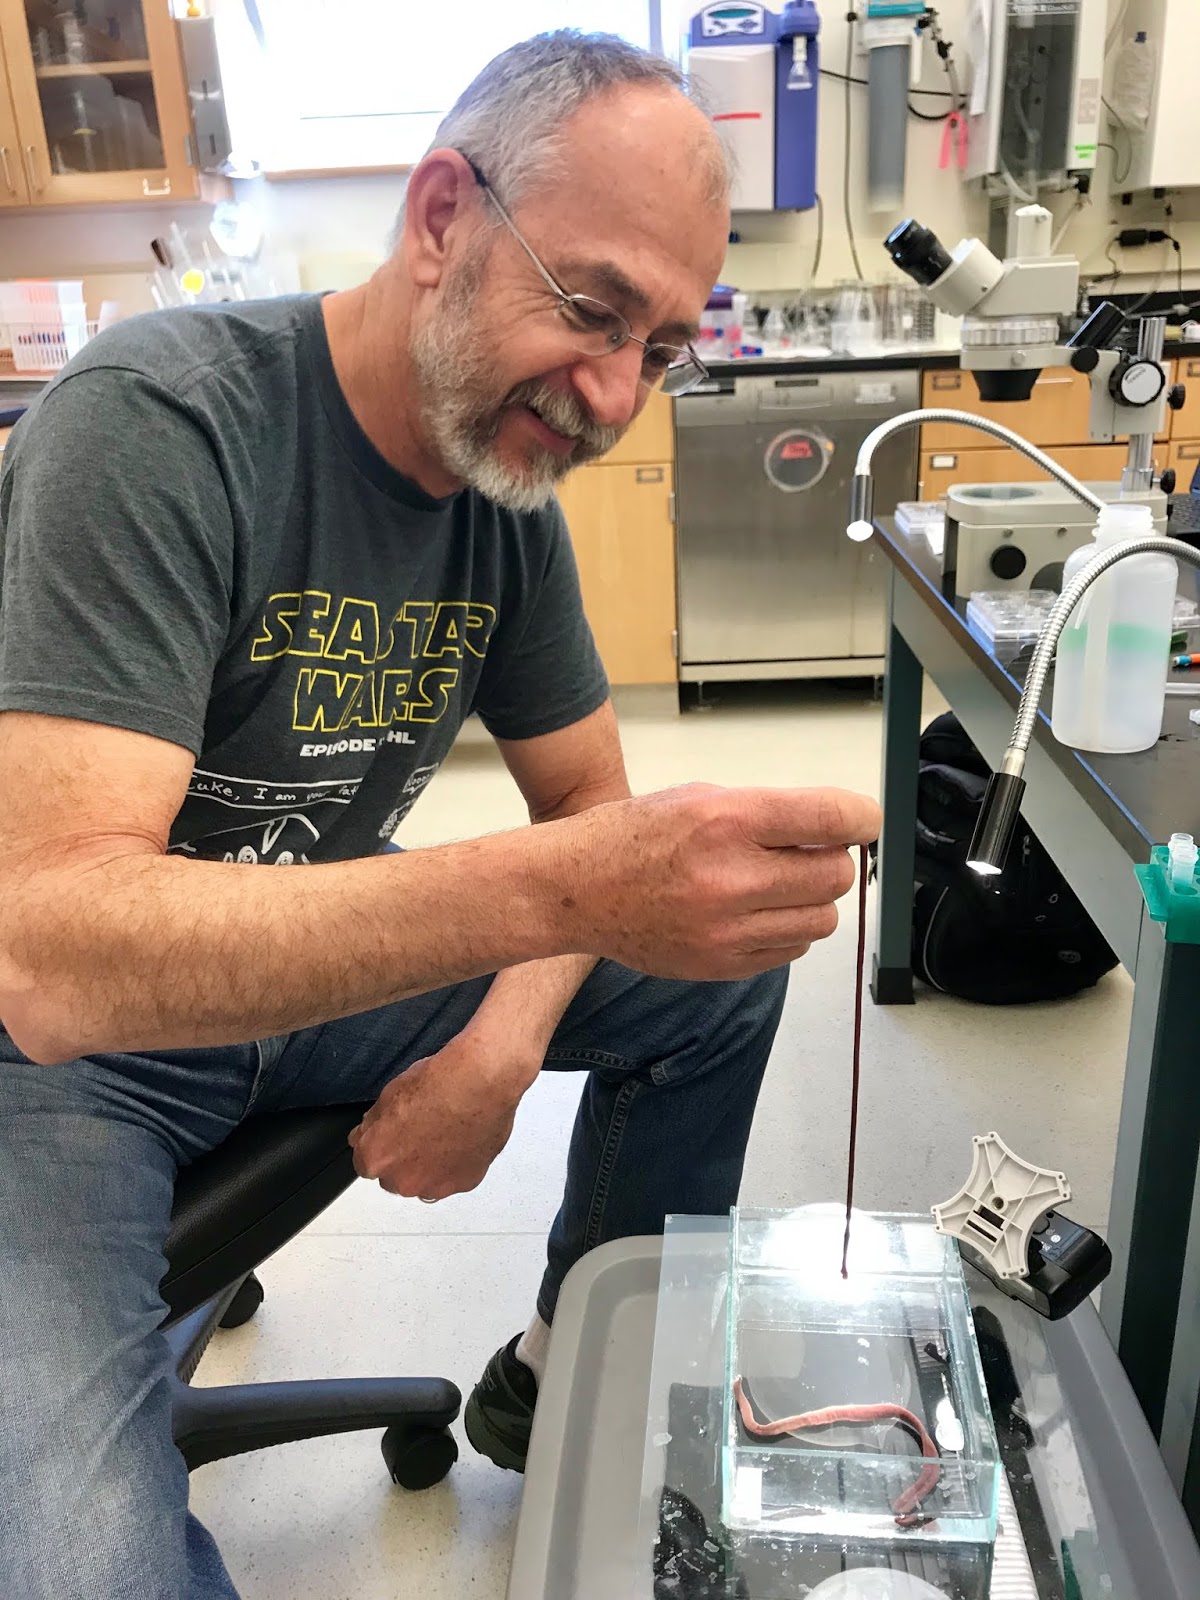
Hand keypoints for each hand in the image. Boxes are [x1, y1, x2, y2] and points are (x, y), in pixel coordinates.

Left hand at [348, 1031, 532, 1199]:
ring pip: (425, 1182)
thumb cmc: (439, 1084)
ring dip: (430, 1166)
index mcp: (376, 1157)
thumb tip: (367, 1133)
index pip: (366, 1163)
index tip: (392, 1137)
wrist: (479, 1082)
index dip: (380, 1147)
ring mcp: (435, 1185)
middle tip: (422, 1132)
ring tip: (446, 1135)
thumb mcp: (390, 1094)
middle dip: (404, 1160)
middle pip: (395, 1178)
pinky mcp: (464, 1183)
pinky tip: (463, 1139)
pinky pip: (454, 1178)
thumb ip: (374, 1123)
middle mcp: (402, 1179)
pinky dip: (457, 1165)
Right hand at [554, 784, 879, 981]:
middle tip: (805, 852)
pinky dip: (786, 931)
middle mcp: (730, 878)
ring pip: (821, 920)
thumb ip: (769, 812)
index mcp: (726, 821)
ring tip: (777, 884)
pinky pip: (791, 951)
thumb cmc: (635, 837)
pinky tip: (754, 912)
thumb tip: (836, 828)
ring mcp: (726, 930)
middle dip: (830, 860)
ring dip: (811, 899)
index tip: (864, 820)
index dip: (861, 818)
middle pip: (835, 876)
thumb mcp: (700, 798)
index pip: (829, 818)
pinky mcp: (722, 965)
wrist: (577, 890)